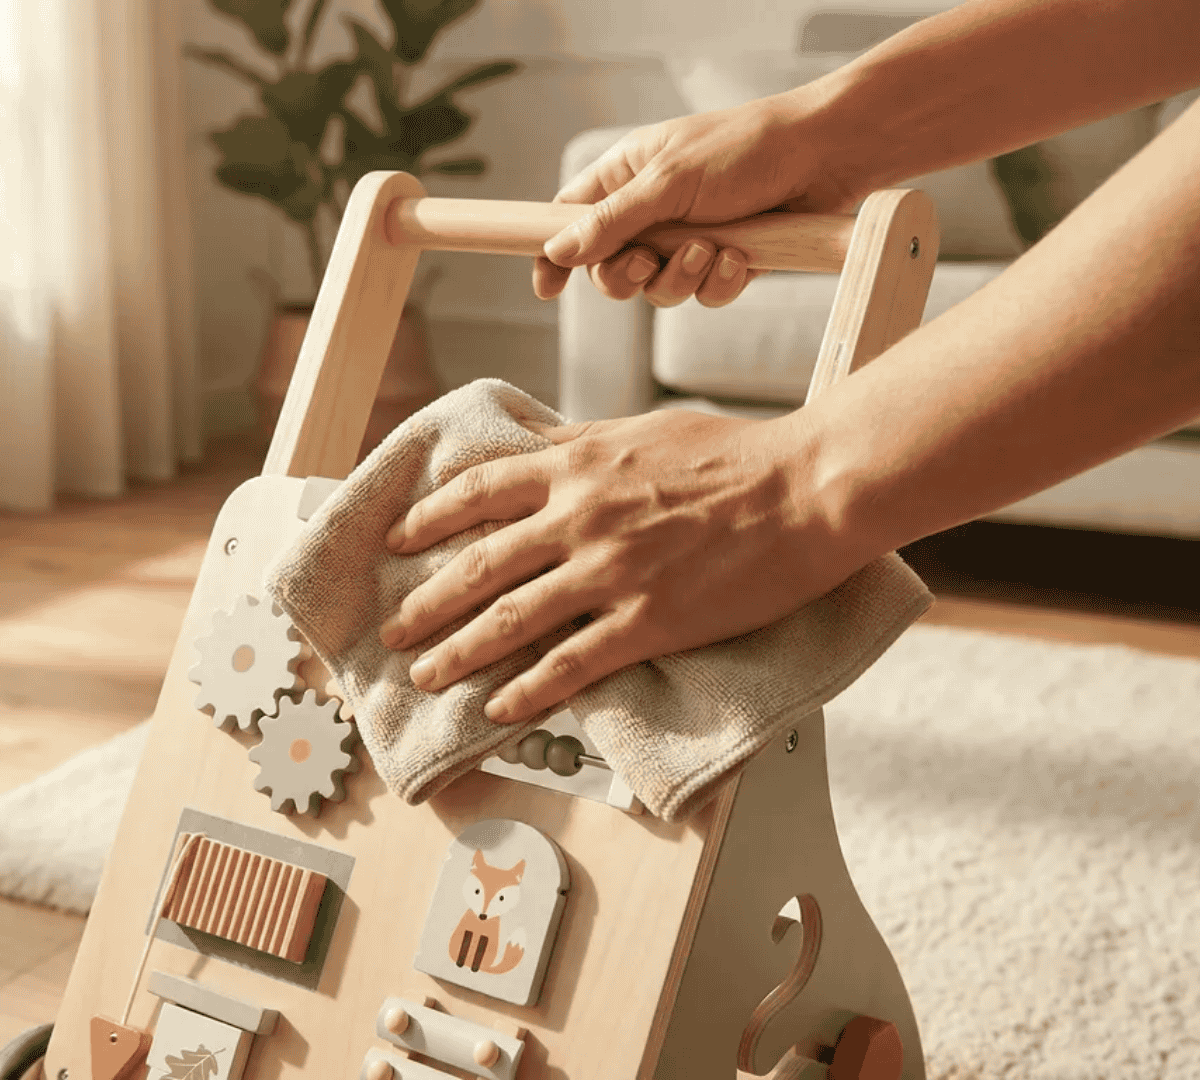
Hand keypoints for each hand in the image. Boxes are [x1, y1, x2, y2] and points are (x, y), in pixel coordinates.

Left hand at [376, 409, 868, 723]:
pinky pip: (570, 664)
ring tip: (427, 676)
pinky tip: (499, 708)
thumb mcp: (643, 430)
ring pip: (511, 618)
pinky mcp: (648, 621)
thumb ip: (582, 444)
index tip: (398, 540)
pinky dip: (527, 690)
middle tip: (394, 629)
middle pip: (479, 564)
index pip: (479, 491)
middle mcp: (579, 517)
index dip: (429, 518)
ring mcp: (610, 572)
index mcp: (577, 466)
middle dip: (427, 602)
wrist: (805, 489)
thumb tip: (535, 444)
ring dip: (459, 652)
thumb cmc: (736, 454)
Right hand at [533, 93, 860, 307]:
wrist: (827, 156)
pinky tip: (743, 257)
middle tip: (653, 260)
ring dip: (683, 277)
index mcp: (626, 177)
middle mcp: (652, 211)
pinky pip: (704, 295)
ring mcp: (689, 238)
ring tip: (713, 248)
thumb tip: (559, 249)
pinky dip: (721, 282)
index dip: (554, 254)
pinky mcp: (726, 261)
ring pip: (659, 290)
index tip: (548, 287)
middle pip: (610, 270)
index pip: (569, 220)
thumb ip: (612, 221)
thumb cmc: (746, 148)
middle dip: (630, 275)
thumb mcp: (668, 181)